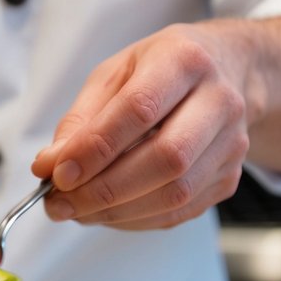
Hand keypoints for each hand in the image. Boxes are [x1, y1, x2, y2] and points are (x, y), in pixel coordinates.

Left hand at [31, 21, 252, 230]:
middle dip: (104, 189)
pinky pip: (179, 212)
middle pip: (167, 158)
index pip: (140, 110)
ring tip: (76, 211)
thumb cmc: (160, 70)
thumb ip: (79, 120)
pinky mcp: (230, 178)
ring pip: (176, 192)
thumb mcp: (113, 75)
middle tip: (60, 203)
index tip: (58, 174)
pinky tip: (106, 213)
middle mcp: (219, 101)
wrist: (225, 72)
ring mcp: (232, 144)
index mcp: (184, 60)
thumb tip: (49, 166)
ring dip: (116, 211)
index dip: (95, 148)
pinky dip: (134, 220)